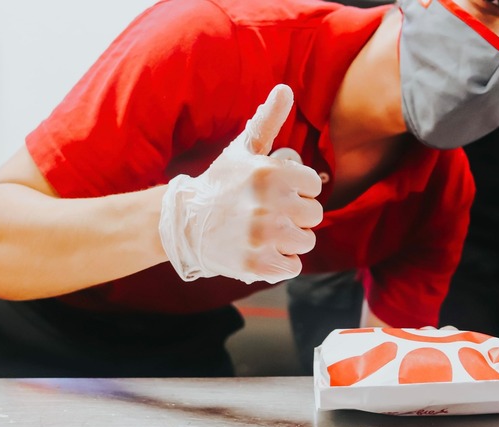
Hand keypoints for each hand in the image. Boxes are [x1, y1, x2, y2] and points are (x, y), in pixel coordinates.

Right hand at [159, 84, 322, 283]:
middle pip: (314, 216)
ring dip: (289, 240)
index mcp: (270, 172)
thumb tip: (286, 88)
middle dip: (296, 216)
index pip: (314, 185)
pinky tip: (261, 250)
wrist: (184, 223)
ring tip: (265, 232)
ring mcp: (261, 236)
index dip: (297, 189)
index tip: (275, 191)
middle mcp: (268, 203)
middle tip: (269, 214)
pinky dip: (280, 262)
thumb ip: (268, 120)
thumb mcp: (244, 149)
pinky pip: (292, 266)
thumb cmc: (221, 183)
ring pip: (305, 242)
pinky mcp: (255, 264)